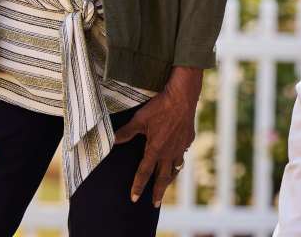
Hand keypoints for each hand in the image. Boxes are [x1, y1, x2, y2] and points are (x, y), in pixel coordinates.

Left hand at [115, 66, 201, 206]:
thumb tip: (112, 141)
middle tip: (155, 204)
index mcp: (155, 149)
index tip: (133, 198)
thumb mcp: (139, 119)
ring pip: (176, 167)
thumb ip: (126, 132)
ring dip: (170, 177)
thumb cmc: (160, 107)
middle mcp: (169, 152)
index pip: (144, 173)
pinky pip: (183, 152)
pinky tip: (179, 157)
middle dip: (158, 192)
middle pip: (163, 177)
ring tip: (168, 183)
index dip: (138, 186)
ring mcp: (180, 146)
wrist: (182, 97)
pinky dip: (180, 157)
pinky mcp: (188, 138)